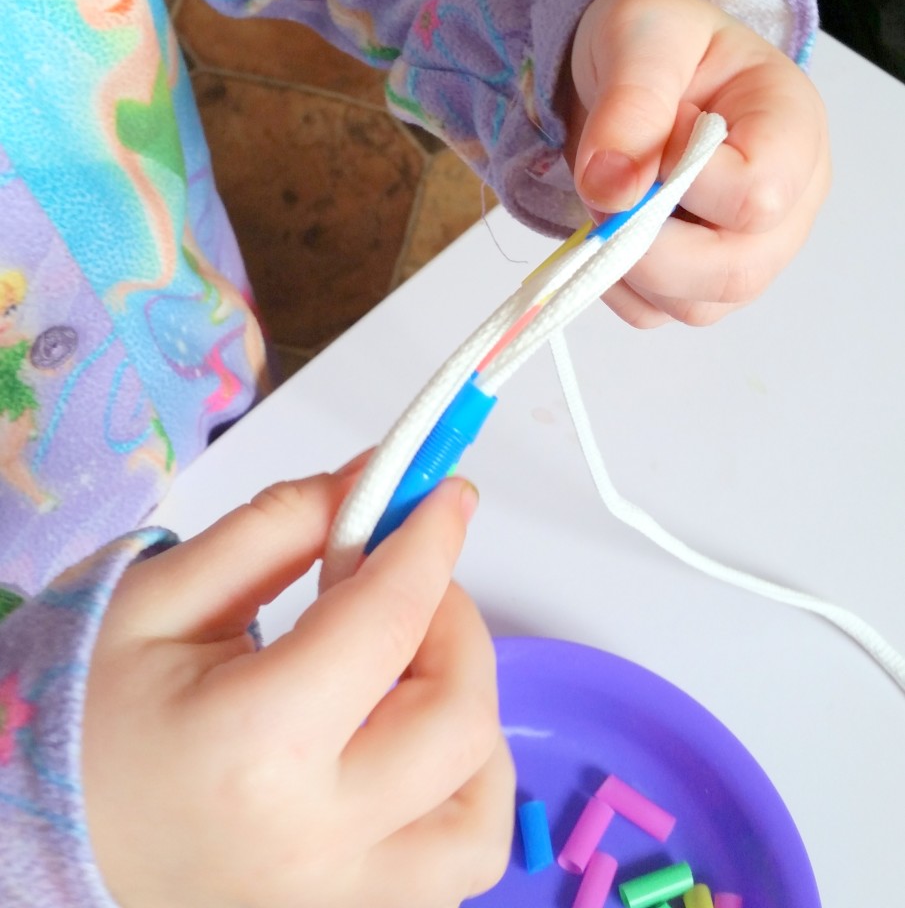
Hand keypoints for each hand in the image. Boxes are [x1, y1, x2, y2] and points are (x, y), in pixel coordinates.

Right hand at [83, 469, 513, 907]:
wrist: (45, 831)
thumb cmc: (88, 714)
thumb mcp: (165, 593)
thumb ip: (281, 524)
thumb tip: (378, 479)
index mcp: (252, 748)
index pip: (386, 623)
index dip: (429, 542)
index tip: (445, 494)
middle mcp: (310, 844)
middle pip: (457, 718)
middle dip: (454, 622)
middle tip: (408, 583)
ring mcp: (337, 902)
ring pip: (480, 811)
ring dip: (468, 716)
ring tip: (408, 671)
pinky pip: (457, 863)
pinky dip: (461, 791)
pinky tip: (408, 744)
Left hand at [562, 0, 830, 326]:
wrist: (630, 69)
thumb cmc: (655, 44)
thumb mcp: (642, 37)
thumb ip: (632, 104)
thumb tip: (612, 189)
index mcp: (793, 130)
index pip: (758, 196)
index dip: (686, 180)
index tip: (655, 132)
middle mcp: (788, 205)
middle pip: (735, 272)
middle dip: (650, 244)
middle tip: (609, 186)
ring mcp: (747, 254)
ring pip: (693, 305)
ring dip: (628, 264)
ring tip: (615, 195)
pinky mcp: (699, 285)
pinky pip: (654, 314)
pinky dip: (615, 284)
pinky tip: (611, 228)